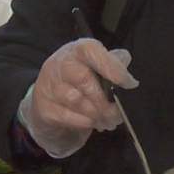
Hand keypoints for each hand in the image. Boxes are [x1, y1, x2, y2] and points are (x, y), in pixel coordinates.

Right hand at [19, 38, 137, 156]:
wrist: (48, 101)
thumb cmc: (77, 82)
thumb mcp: (94, 67)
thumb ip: (111, 63)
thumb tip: (125, 64)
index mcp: (77, 51)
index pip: (91, 51)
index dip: (112, 67)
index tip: (129, 84)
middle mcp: (60, 64)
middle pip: (84, 79)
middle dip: (105, 101)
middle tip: (118, 114)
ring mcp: (49, 85)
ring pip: (76, 101)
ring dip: (97, 115)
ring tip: (108, 120)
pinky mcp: (44, 107)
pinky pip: (67, 116)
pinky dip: (84, 122)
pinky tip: (92, 123)